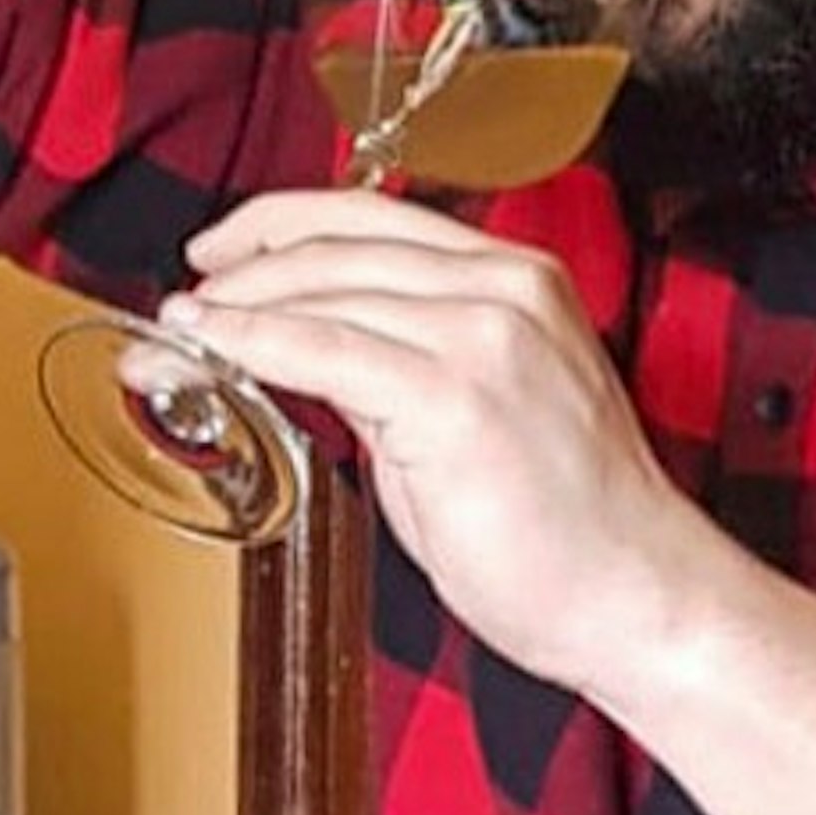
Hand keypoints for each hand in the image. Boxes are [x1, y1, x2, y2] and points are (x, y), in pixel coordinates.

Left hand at [164, 189, 742, 700]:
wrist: (636, 596)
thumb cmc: (568, 525)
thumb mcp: (479, 404)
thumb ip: (402, 362)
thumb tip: (302, 348)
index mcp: (518, 279)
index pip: (372, 218)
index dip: (278, 224)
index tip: (222, 251)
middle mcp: (504, 291)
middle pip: (337, 244)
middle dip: (241, 266)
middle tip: (183, 299)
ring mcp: (483, 338)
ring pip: (322, 291)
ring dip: (233, 309)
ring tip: (178, 335)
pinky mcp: (455, 396)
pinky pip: (323, 350)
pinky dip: (252, 342)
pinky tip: (211, 347)